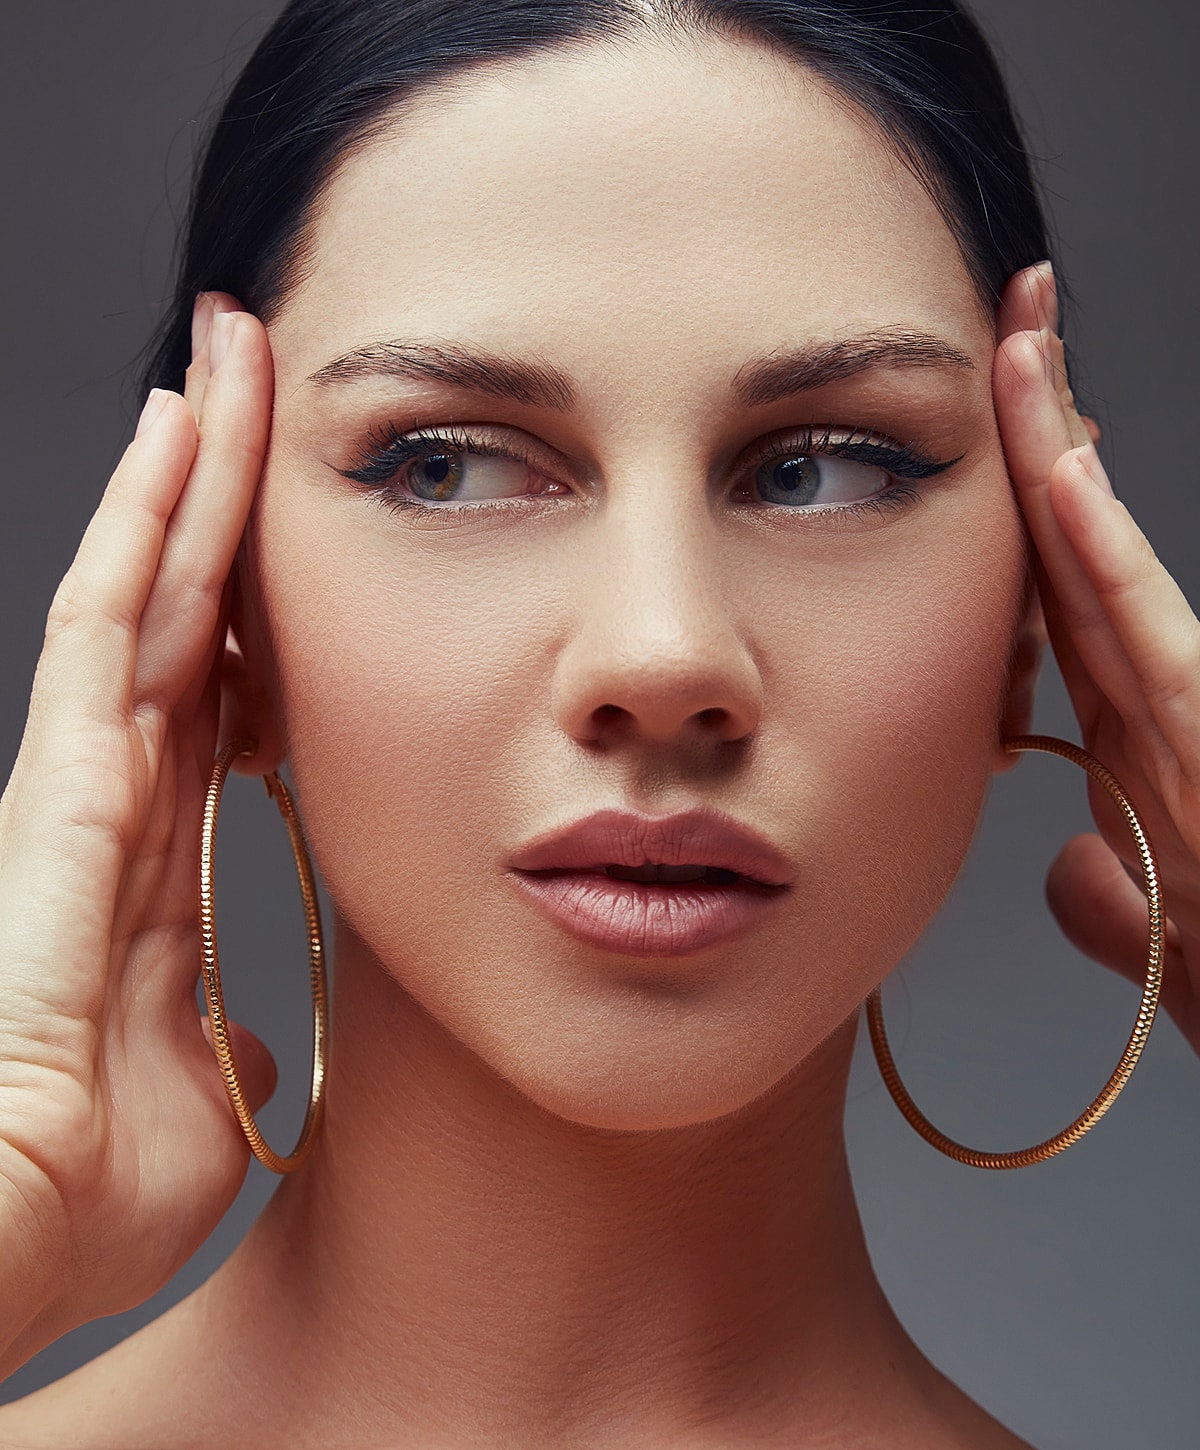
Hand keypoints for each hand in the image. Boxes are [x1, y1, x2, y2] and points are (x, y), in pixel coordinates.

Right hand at [0, 295, 274, 1375]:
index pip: (222, 696)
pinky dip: (139, 533)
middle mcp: (113, 800)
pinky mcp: (56, 787)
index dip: (259, 608)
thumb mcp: (206, 1105)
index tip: (307, 533)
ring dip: (189, 476)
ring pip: (147, 591)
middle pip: (186, 613)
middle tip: (259, 379)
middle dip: (223, 497)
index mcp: (155, 863)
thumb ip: (230, 1045)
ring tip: (226, 359)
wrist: (6, 1252)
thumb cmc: (85, 1196)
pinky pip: (107, 632)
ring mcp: (79, 783)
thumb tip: (267, 1032)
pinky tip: (172, 439)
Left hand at [995, 263, 1199, 1055]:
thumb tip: (1064, 868)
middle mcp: (1158, 699)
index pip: (1059, 592)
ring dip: (1056, 451)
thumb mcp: (1159, 936)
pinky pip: (1144, 630)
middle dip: (1043, 428)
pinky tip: (1064, 473)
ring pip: (1101, 561)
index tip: (998, 420)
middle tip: (1012, 317)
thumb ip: (1107, 891)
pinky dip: (1103, 551)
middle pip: (1073, 544)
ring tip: (1023, 342)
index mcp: (1132, 730)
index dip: (1023, 502)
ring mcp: (1189, 704)